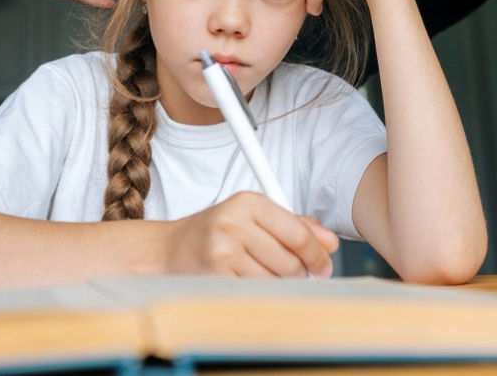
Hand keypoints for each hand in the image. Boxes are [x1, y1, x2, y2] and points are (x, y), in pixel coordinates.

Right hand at [163, 191, 337, 277]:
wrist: (167, 252)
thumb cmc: (213, 234)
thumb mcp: (251, 217)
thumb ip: (293, 225)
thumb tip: (329, 241)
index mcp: (248, 202)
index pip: (298, 233)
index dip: (317, 254)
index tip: (323, 265)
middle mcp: (234, 223)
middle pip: (291, 262)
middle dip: (299, 273)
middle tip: (292, 274)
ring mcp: (222, 252)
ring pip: (276, 281)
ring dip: (278, 286)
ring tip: (262, 276)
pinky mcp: (215, 278)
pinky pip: (256, 293)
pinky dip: (260, 294)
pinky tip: (248, 284)